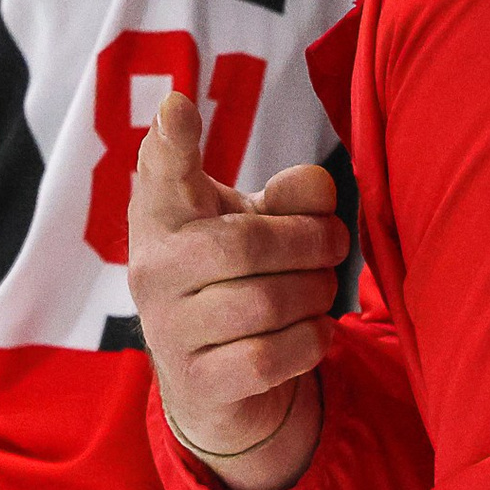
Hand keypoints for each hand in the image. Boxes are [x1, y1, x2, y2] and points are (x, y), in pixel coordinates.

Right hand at [127, 93, 344, 489]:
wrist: (217, 379)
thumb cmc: (237, 276)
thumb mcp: (260, 224)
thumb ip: (290, 198)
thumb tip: (318, 186)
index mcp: (164, 214)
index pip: (162, 171)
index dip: (170, 140)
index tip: (178, 105)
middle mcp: (152, 268)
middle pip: (246, 244)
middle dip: (310, 242)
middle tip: (336, 241)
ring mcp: (167, 330)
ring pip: (264, 304)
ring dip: (315, 293)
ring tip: (321, 288)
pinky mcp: (195, 384)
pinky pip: (267, 358)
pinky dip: (308, 342)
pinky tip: (313, 331)